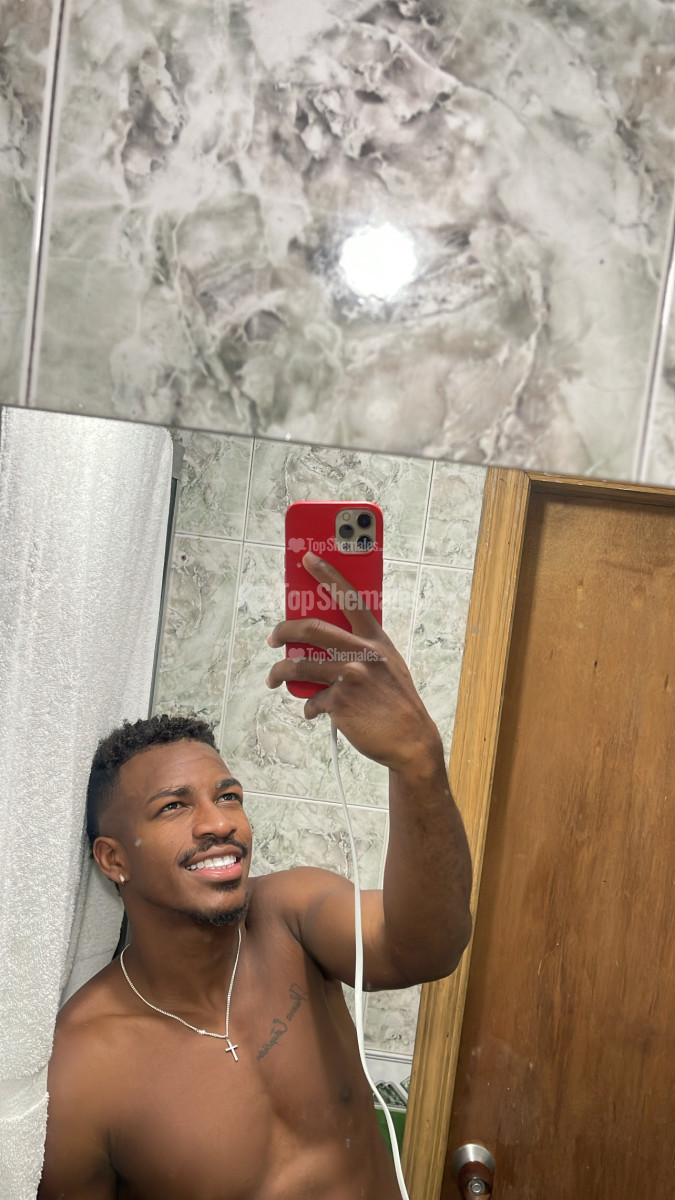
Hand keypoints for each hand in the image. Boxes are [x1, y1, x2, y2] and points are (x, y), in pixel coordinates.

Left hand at [266, 552, 443, 771]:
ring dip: (279, 673)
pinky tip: (314, 712)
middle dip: (284, 630)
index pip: (349, 596)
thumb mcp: (388, 664)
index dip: (327, 573)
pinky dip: (309, 707)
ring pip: (299, 666)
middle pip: (311, 628)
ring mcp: (350, 676)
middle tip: (273, 637)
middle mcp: (362, 652)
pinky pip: (311, 700)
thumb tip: (327, 644)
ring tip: (274, 678)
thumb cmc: (397, 701)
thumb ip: (363, 650)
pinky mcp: (339, 702)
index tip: (307, 557)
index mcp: (375, 638)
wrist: (410, 740)